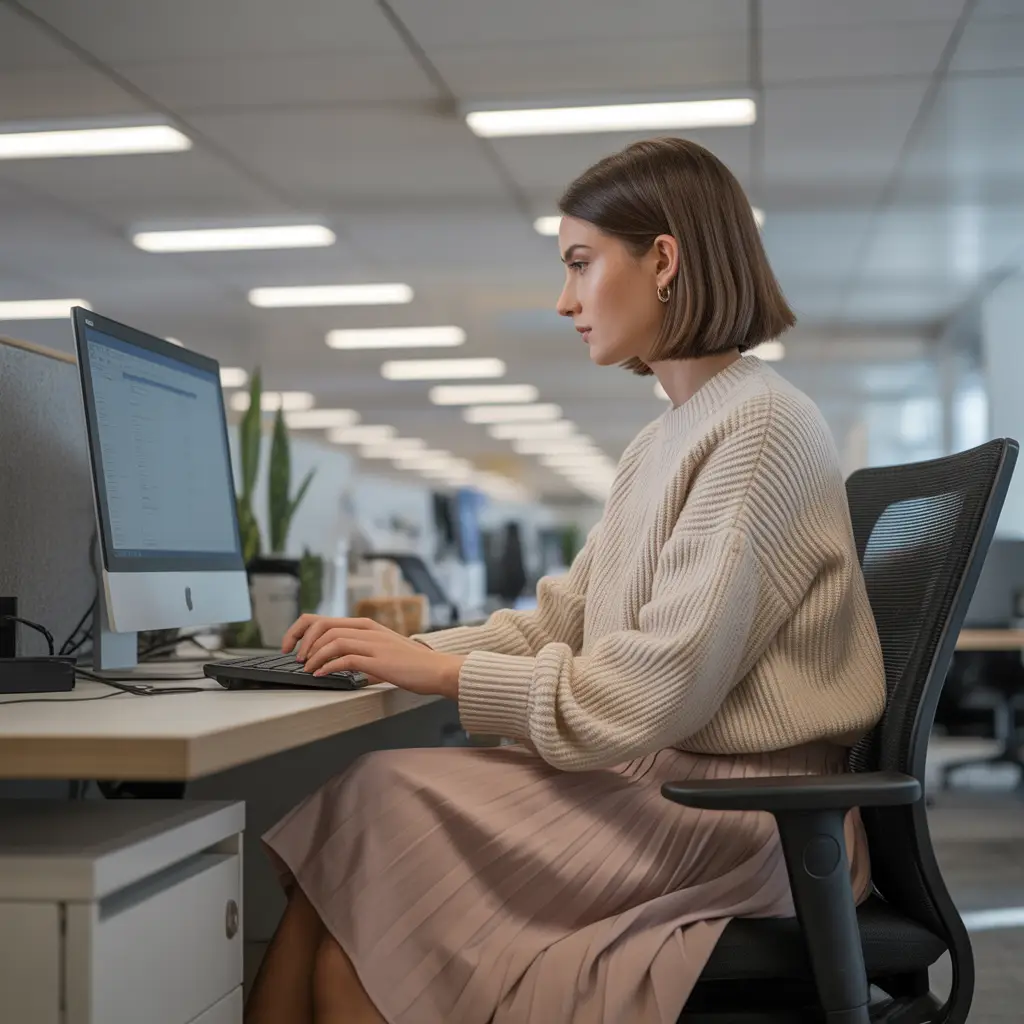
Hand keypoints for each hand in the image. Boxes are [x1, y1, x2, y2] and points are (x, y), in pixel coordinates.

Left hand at [281, 615, 463, 699]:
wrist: (438, 670)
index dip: (301, 630)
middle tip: (294, 657)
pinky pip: (345, 659)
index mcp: (366, 625)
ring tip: (307, 668)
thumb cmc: (412, 664)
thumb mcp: (383, 651)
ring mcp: (373, 643)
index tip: (290, 645)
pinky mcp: (378, 660)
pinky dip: (328, 666)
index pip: (323, 619)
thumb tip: (337, 664)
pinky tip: (321, 674)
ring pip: (332, 641)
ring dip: (313, 656)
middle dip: (301, 640)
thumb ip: (362, 652)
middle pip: (323, 625)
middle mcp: (367, 630)